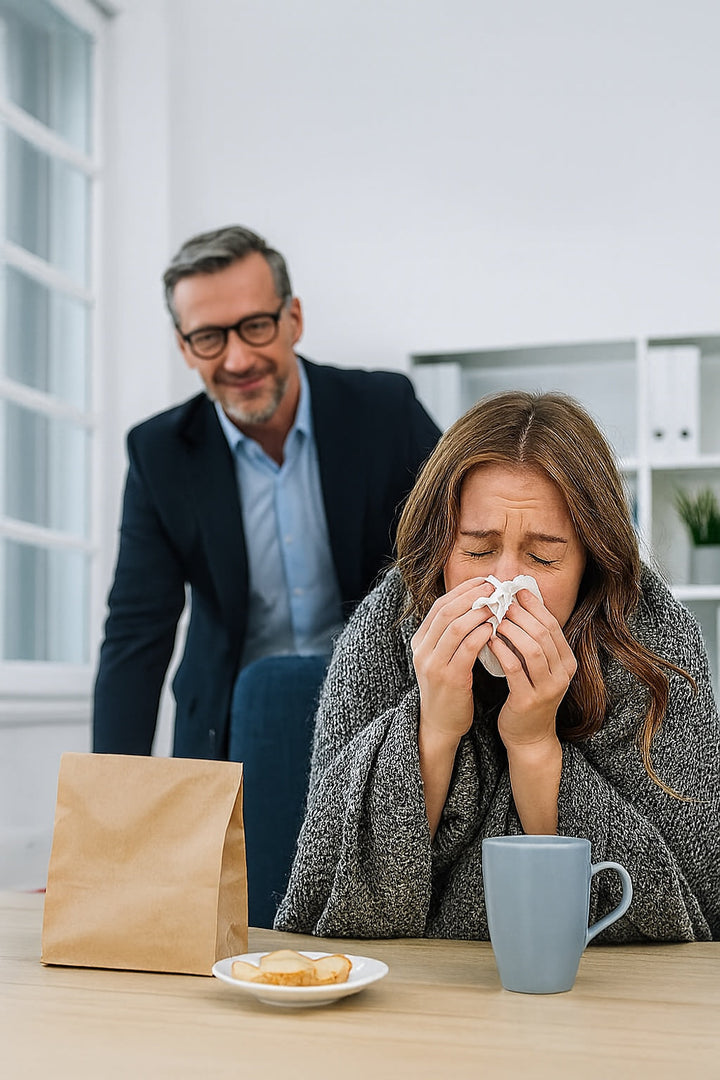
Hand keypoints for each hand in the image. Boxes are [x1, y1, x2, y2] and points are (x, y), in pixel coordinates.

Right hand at [411, 577, 495, 745]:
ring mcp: (433, 665)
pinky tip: (494, 629)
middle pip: (445, 612)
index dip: (462, 591)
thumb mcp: (442, 657)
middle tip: (493, 587)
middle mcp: (422, 650)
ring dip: (478, 613)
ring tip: (497, 605)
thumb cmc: (448, 687)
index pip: (439, 606)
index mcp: (419, 641)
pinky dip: (480, 635)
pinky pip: (466, 650)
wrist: (440, 723)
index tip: (483, 581)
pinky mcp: (449, 679)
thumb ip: (452, 634)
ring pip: (455, 627)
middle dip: (470, 596)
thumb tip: (475, 604)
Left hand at [487, 588, 576, 750]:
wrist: (528, 736)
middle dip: (522, 614)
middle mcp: (563, 674)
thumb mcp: (538, 668)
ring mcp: (548, 688)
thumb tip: (519, 606)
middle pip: (544, 634)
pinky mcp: (529, 699)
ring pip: (533, 649)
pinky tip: (490, 641)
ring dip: (513, 630)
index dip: (535, 606)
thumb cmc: (528, 695)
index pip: (553, 626)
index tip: (518, 591)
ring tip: (495, 619)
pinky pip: (515, 669)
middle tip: (503, 601)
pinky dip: (502, 651)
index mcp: (567, 662)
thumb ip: (533, 642)